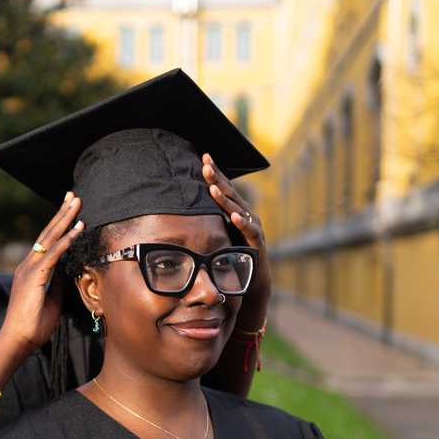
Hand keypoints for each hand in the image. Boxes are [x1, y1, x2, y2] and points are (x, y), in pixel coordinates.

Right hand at [0, 192, 83, 352]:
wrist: (17, 340)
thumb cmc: (34, 324)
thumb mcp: (52, 299)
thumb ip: (58, 282)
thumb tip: (68, 270)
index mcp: (32, 270)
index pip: (47, 242)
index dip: (59, 225)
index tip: (71, 209)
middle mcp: (28, 265)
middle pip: (47, 233)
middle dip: (61, 213)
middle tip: (72, 195)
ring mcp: (29, 269)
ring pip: (49, 238)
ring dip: (65, 220)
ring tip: (76, 202)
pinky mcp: (33, 277)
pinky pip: (52, 255)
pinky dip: (65, 241)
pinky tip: (76, 229)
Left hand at [202, 153, 271, 324]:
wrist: (252, 281)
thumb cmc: (232, 256)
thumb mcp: (216, 235)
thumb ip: (206, 222)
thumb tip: (181, 212)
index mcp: (235, 211)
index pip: (224, 188)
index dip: (215, 173)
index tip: (204, 157)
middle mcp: (246, 215)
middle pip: (230, 193)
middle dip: (218, 178)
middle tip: (206, 164)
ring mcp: (253, 228)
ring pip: (239, 209)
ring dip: (226, 198)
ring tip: (213, 188)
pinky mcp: (258, 244)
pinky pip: (251, 231)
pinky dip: (243, 223)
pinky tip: (234, 216)